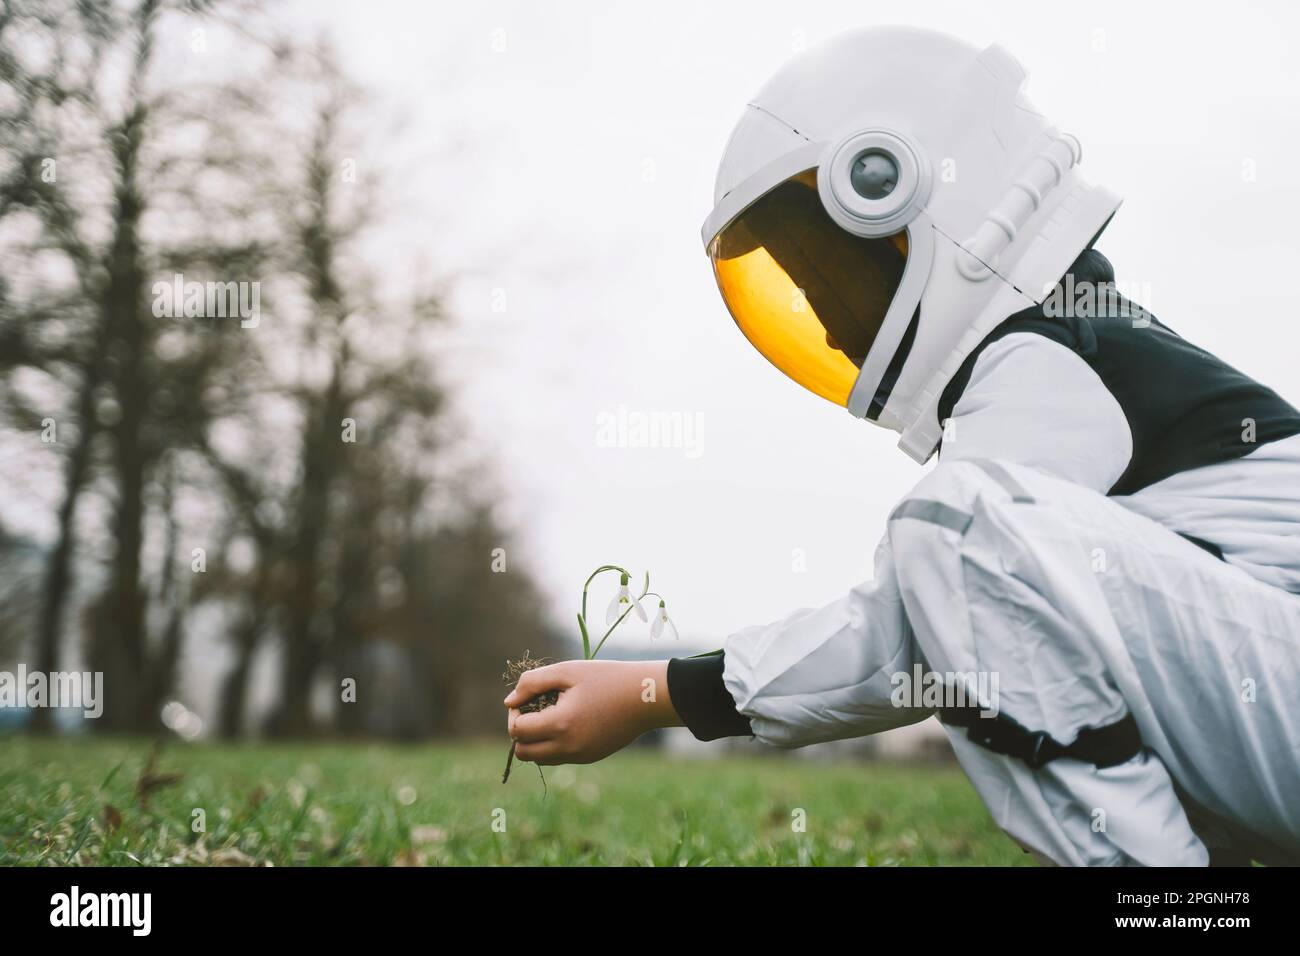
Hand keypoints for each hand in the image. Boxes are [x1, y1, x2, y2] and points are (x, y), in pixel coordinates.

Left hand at [504, 659, 680, 764]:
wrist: (645, 697)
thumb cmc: (606, 678)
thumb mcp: (567, 671)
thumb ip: (532, 683)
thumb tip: (509, 702)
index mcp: (560, 724)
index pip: (517, 730)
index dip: (515, 713)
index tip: (527, 697)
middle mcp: (567, 747)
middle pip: (523, 752)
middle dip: (520, 731)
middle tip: (533, 709)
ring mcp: (579, 756)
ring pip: (540, 759)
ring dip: (535, 740)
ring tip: (550, 714)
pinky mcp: (589, 758)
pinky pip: (559, 757)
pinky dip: (553, 744)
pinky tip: (567, 721)